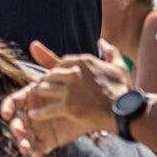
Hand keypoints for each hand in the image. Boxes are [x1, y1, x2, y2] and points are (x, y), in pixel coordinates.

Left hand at [1, 40, 132, 156]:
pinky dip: (39, 112)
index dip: (56, 70)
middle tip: (38, 88)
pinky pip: (47, 109)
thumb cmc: (124, 90)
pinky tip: (33, 115)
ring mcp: (69, 89)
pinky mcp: (68, 106)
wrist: (125, 111)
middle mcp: (74, 72)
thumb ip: (110, 51)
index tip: (54, 77)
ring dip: (38, 93)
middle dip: (44, 81)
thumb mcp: (119, 66)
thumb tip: (101, 41)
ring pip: (45, 89)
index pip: (61, 62)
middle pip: (50, 75)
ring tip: (31, 98)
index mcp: (84, 61)